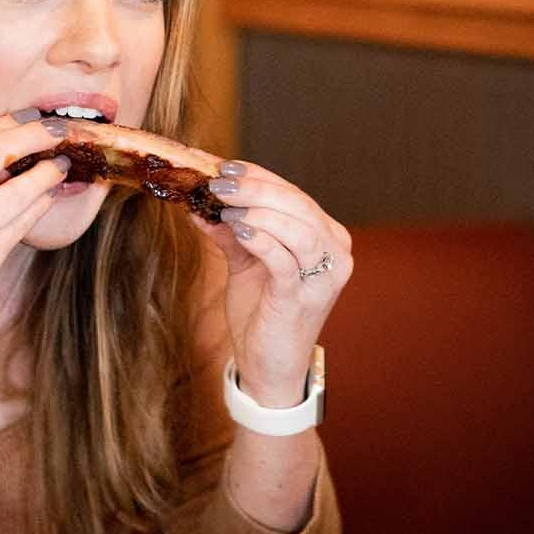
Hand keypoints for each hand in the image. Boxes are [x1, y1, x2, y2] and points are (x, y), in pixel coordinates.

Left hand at [194, 161, 352, 406]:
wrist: (269, 366)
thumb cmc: (263, 313)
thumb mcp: (245, 264)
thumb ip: (230, 233)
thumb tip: (198, 203)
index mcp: (326, 237)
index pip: (295, 195)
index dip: (260, 177)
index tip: (224, 167)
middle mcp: (335, 252)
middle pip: (298, 205)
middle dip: (256, 188)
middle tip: (219, 182)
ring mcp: (323, 277)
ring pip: (297, 227)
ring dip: (257, 210)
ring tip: (224, 205)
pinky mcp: (303, 298)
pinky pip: (285, 259)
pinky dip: (261, 239)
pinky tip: (237, 230)